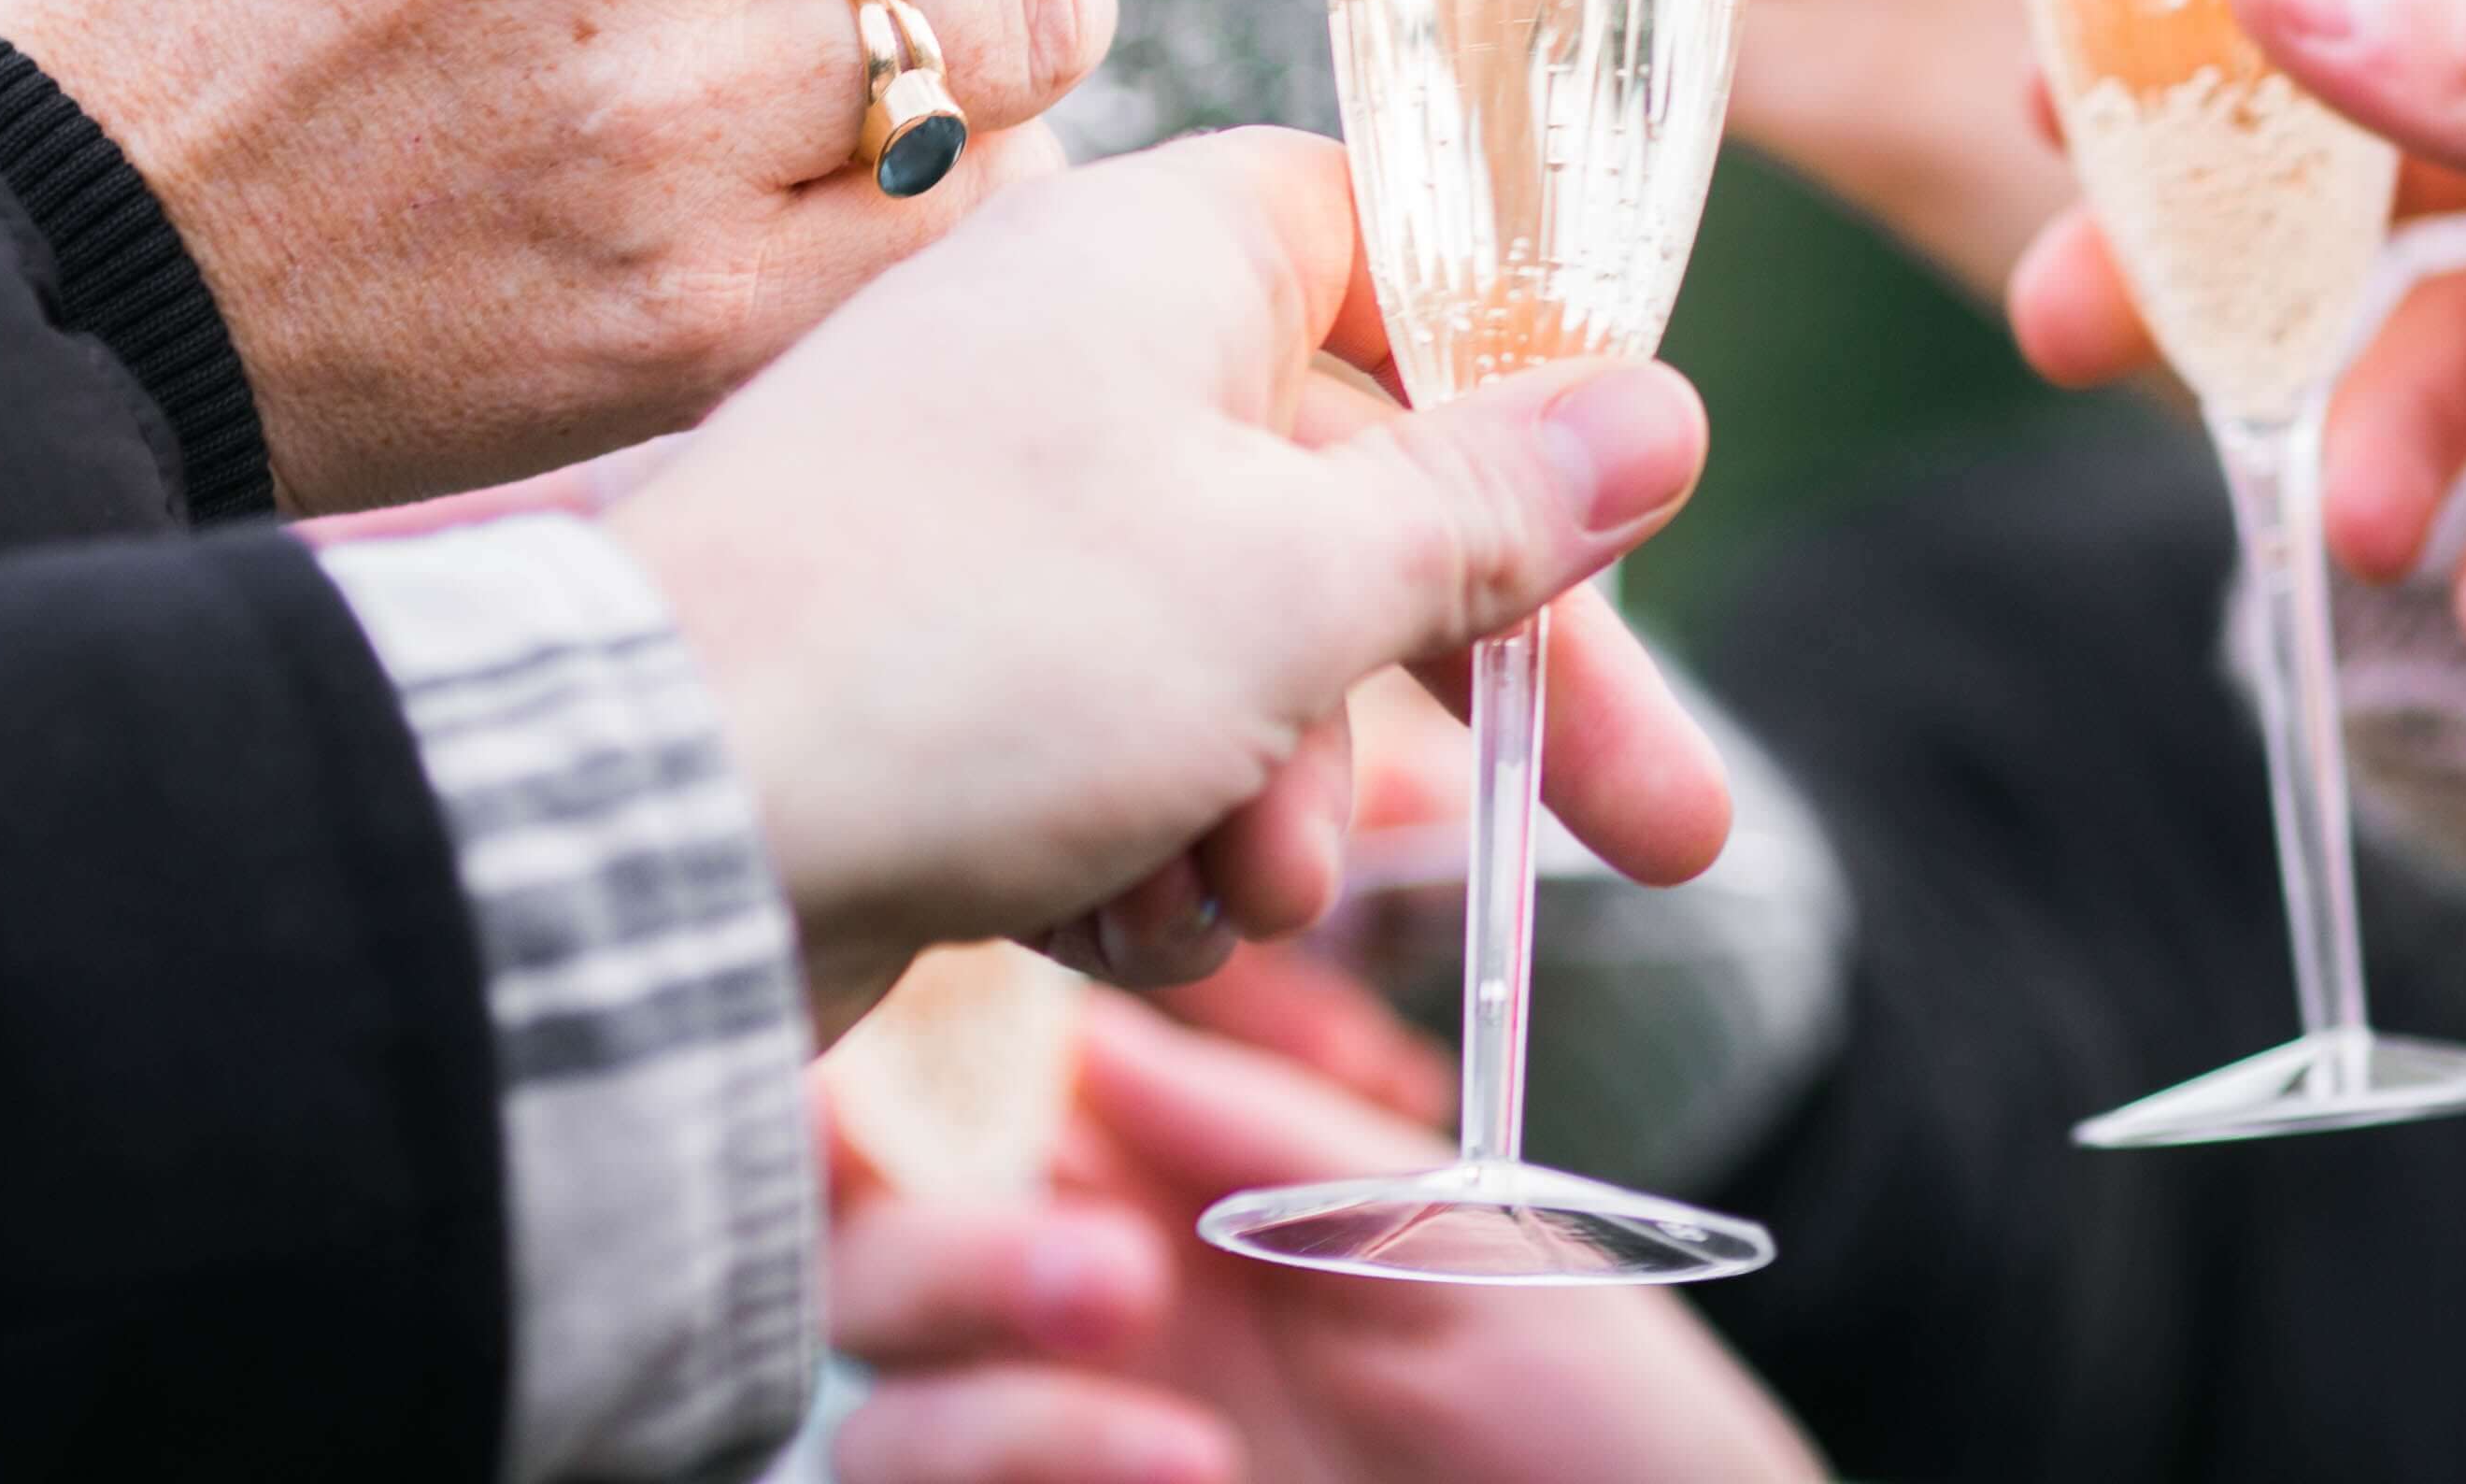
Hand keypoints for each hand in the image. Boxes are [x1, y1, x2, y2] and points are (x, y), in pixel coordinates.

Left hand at [617, 129, 1731, 1027]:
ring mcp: (994, 518)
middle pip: (1364, 496)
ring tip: (1216, 882)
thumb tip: (1663, 406)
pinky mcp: (930, 674)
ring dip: (1274, 801)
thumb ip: (1497, 504)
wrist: (643, 827)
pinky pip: (1115, 749)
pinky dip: (1138, 847)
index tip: (1623, 524)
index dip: (1530, 392)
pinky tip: (1098, 919)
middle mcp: (1077, 355)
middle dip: (1481, 691)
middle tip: (1663, 842)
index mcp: (1164, 252)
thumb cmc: (976, 648)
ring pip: (1249, 656)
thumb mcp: (1300, 579)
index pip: (1405, 256)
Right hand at [831, 1001, 1821, 1483]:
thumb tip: (1071, 1027)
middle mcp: (1086, 1327)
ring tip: (1188, 1442)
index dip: (901, 1082)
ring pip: (880, 1414)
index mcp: (1163, 1197)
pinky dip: (1032, 1474)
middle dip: (937, 1252)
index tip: (935, 1073)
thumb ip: (1261, 1137)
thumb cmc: (1598, 1422)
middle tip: (1109, 1272)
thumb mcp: (1456, 1232)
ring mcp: (1068, 1458)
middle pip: (866, 1262)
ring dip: (997, 1410)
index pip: (961, 1111)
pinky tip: (1185, 1476)